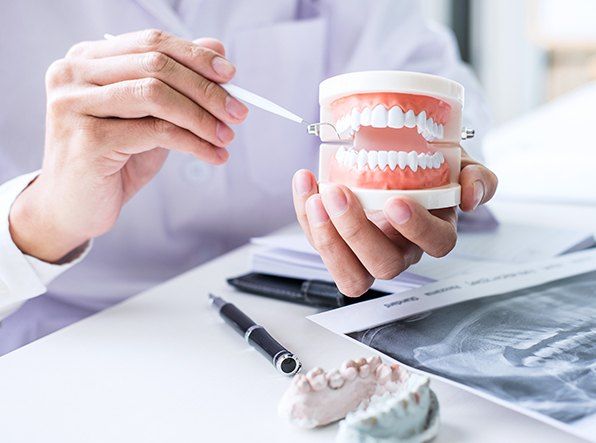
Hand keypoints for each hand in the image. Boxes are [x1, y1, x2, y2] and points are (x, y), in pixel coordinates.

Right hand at [9, 30, 247, 261]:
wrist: (73, 207)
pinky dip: (193, 143)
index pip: (151, 43)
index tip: (231, 75)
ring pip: (156, 95)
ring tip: (226, 136)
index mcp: (86, 59)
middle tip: (238, 111)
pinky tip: (213, 155)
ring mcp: (75, 104)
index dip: (195, 56)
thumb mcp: (149, 117)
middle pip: (156, 65)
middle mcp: (73, 74)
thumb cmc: (111, 160)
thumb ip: (176, 84)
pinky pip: (156, 132)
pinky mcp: (87, 139)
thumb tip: (217, 50)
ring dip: (202, 117)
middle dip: (206, 89)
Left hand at [292, 149, 497, 296]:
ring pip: (350, 273)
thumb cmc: (428, 167)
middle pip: (384, 265)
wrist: (397, 159)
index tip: (395, 201)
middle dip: (357, 233)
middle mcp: (402, 250)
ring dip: (327, 239)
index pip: (436, 244)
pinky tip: (305, 182)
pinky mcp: (338, 246)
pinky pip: (320, 245)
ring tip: (315, 197)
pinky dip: (306, 217)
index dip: (417, 229)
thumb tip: (471, 194)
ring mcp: (367, 253)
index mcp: (434, 231)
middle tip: (339, 194)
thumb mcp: (458, 163)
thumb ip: (476, 176)